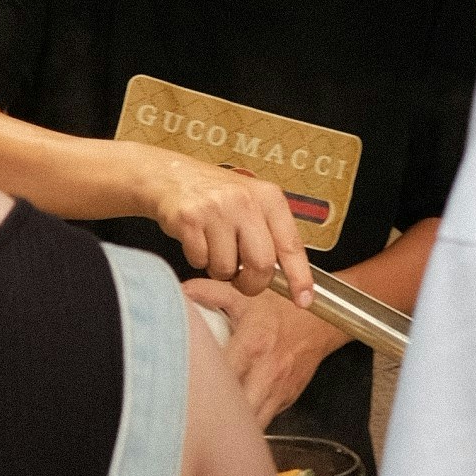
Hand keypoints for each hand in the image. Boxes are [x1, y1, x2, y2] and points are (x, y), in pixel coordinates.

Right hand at [126, 147, 313, 308]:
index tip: (303, 299)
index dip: (299, 277)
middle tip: (243, 281)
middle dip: (252, 283)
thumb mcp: (252, 203)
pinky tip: (198, 240)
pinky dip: (198, 259)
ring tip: (214, 247)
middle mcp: (245, 201)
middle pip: (262, 265)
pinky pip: (200, 261)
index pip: (291, 245)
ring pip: (226, 268)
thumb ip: (270, 233)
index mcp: (268, 197)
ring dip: (219, 269)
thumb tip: (289, 277)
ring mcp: (216, 209)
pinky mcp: (189, 219)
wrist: (171, 176)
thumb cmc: (216, 195)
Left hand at [181, 281, 328, 425]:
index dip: (200, 388)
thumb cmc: (283, 309)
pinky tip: (234, 422)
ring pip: (252, 422)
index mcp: (252, 345)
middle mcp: (266, 372)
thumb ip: (211, 292)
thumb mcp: (246, 295)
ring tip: (211, 426)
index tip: (182, 391)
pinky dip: (249, 424)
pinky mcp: (286, 399)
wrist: (322, 321)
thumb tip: (182, 291)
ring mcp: (278, 389)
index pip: (221, 376)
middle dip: (214, 417)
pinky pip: (265, 420)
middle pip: (236, 408)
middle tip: (192, 417)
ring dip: (232, 427)